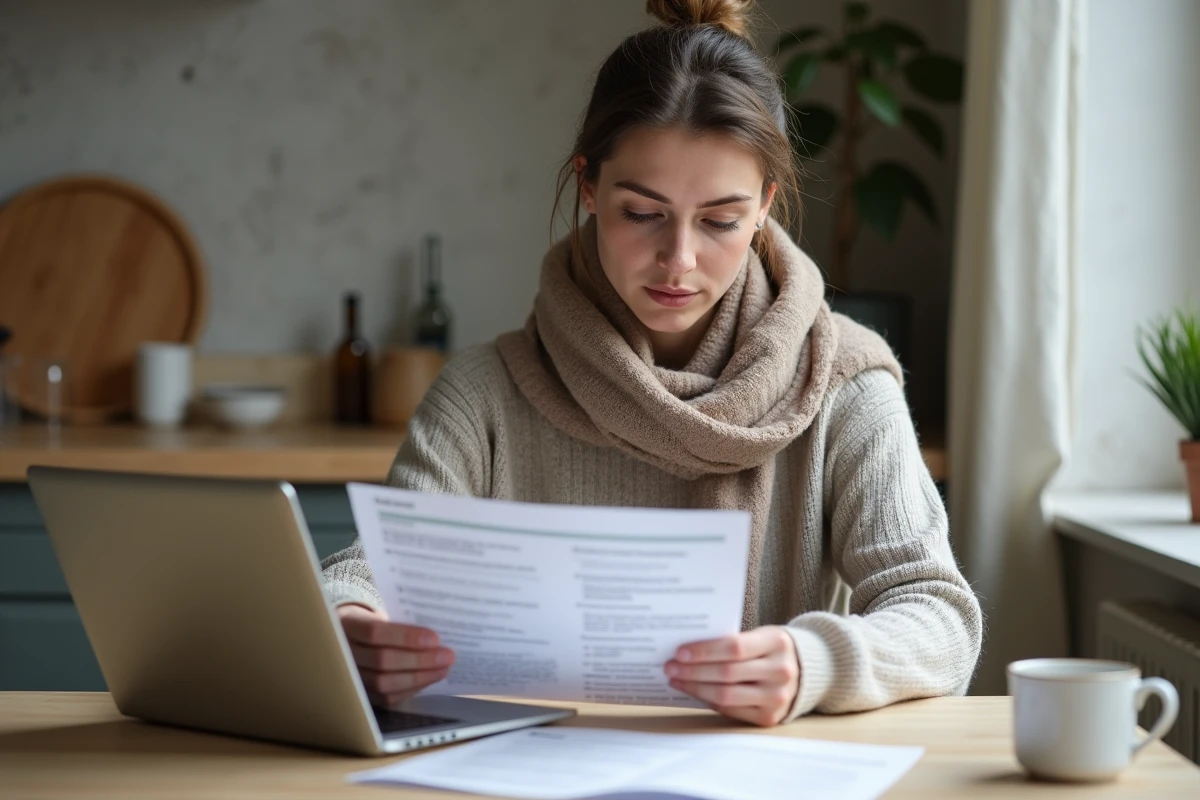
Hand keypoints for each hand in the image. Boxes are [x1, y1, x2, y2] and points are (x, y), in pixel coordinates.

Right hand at [336, 603, 454, 707]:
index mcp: (347, 624)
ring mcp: (349, 676)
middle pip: (382, 661)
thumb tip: (435, 637)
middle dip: (419, 660)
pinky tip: (429, 679)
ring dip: (419, 677)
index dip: (405, 637)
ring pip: (384, 683)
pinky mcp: (360, 693)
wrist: (348, 636)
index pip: (374, 632)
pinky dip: (411, 689)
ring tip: (443, 669)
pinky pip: (386, 697)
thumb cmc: (374, 620)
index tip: (435, 638)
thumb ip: (402, 620)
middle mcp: (344, 652)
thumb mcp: (381, 611)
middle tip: (447, 656)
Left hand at [664, 626, 799, 726]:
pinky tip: (693, 690)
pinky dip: (707, 700)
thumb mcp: (761, 635)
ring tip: (676, 679)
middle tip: (670, 666)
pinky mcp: (769, 717)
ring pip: (726, 695)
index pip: (734, 647)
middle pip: (727, 673)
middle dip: (693, 670)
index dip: (704, 651)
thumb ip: (733, 641)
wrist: (805, 671)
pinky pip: (731, 710)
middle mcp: (780, 672)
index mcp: (777, 643)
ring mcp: (777, 697)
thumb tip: (688, 649)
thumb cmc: (771, 648)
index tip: (679, 651)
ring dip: (695, 687)